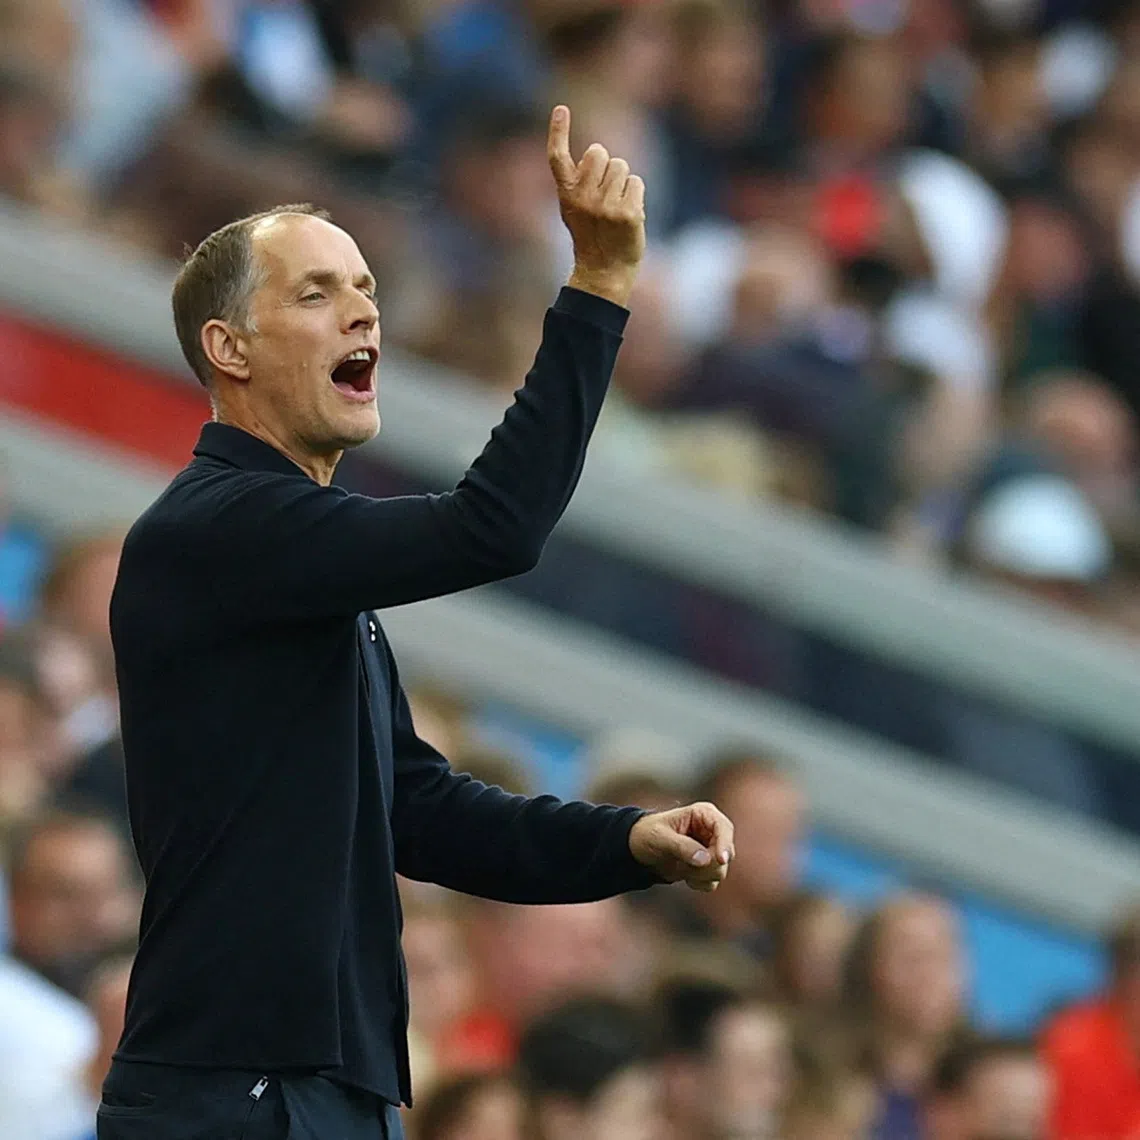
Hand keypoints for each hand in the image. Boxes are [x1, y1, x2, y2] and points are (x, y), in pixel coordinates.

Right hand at [547, 105, 645, 306]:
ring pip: (622, 167)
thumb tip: (597, 152)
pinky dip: (636, 195)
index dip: (558, 131)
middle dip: (607, 166)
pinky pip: (637, 182)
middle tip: (605, 195)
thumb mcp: (574, 209)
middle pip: (600, 152)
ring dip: (623, 183)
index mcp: (566, 195)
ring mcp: (605, 207)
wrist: (604, 272)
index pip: (557, 157)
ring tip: (616, 208)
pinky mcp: (627, 214)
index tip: (561, 108)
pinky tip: (628, 216)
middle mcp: (583, 198)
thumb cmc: (591, 236)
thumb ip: (579, 182)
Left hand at [629, 802, 734, 891]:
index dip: (725, 843)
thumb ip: (682, 846)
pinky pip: (713, 881)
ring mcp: (711, 849)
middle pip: (725, 853)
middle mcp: (711, 831)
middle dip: (706, 864)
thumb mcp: (659, 837)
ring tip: (680, 867)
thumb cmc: (647, 834)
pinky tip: (684, 875)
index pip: (724, 828)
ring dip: (700, 875)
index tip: (720, 859)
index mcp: (703, 814)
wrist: (638, 849)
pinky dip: (699, 883)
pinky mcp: (708, 866)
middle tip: (683, 865)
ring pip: (720, 870)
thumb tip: (706, 859)